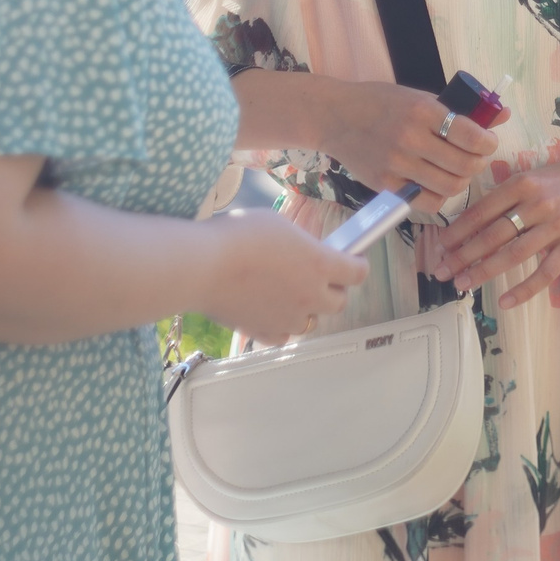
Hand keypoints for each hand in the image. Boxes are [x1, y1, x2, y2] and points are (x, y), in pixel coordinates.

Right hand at [199, 211, 368, 346]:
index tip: (351, 261)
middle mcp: (309, 296)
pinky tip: (269, 309)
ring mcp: (287, 319)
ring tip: (288, 292)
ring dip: (306, 308)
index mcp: (319, 265)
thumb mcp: (278, 225)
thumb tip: (306, 253)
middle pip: (338, 302)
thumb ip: (300, 244)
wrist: (201, 266)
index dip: (356, 265)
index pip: (357, 272)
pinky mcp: (264, 333)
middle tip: (318, 277)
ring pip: (311, 321)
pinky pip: (283, 335)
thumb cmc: (237, 237)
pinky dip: (281, 325)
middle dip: (333, 290)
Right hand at [318, 79, 503, 200]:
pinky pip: (427, 201)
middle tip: (476, 158)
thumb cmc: (382, 103)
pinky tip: (437, 182)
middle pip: (465, 166)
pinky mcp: (385, 185)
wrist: (336, 116)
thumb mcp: (421, 97)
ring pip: (450, 187)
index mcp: (423, 111)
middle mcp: (410, 139)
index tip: (488, 142)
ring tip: (457, 170)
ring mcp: (397, 165)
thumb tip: (503, 114)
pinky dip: (439, 195)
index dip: (489, 144)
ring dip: (462, 180)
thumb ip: (461, 110)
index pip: (472, 137)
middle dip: (479, 163)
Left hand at [434, 140, 559, 309]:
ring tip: (463, 284)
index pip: (482, 210)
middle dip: (463, 255)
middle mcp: (537, 204)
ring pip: (513, 254)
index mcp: (522, 184)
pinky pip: (545, 273)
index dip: (458, 231)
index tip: (440, 247)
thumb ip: (507, 196)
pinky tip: (505, 301)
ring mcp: (557, 226)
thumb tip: (473, 221)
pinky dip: (524, 289)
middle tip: (442, 271)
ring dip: (484, 271)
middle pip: (493, 234)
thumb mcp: (533, 176)